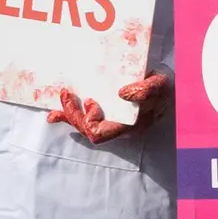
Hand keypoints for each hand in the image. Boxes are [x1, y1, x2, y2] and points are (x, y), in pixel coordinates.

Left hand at [47, 69, 167, 141]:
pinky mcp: (105, 115)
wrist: (164, 86)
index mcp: (128, 126)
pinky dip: (67, 116)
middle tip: (67, 93)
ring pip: (82, 127)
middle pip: (87, 132)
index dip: (89, 121)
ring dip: (69, 114)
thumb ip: (146, 90)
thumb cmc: (162, 87)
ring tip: (64, 96)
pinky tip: (53, 115)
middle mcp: (116, 128)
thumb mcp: (159, 84)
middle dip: (72, 115)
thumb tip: (123, 94)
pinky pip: (82, 121)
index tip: (90, 100)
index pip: (100, 134)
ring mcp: (110, 123)